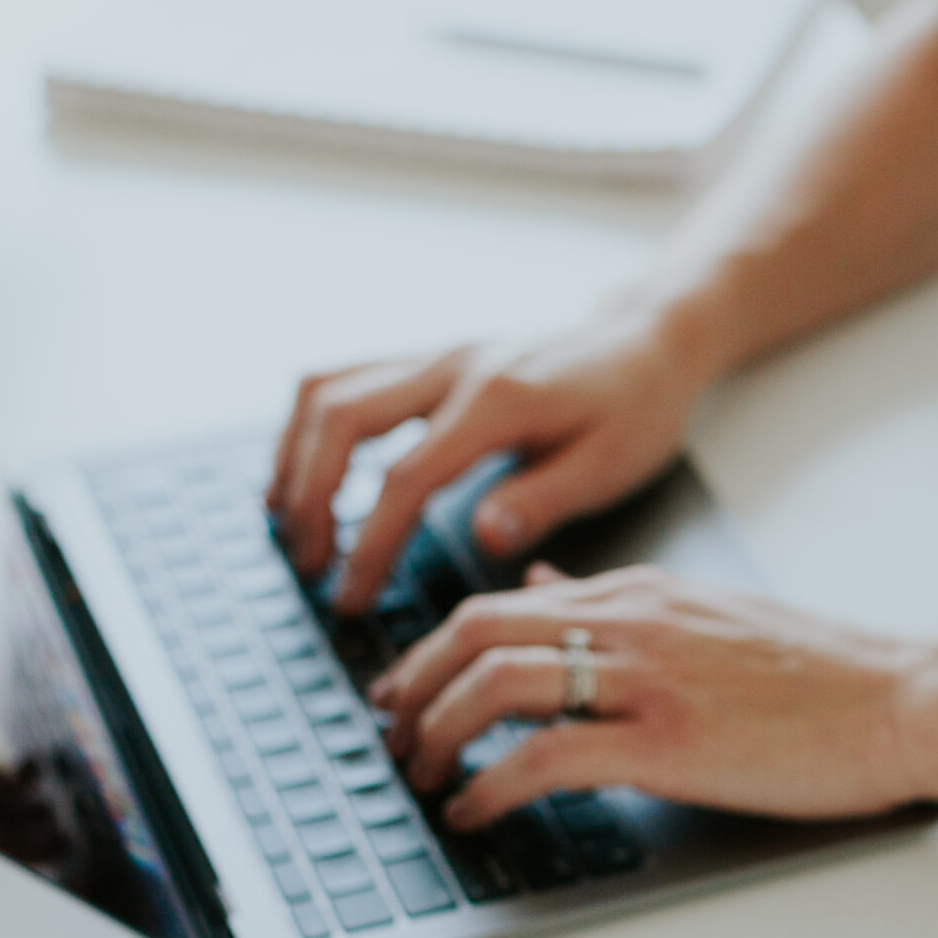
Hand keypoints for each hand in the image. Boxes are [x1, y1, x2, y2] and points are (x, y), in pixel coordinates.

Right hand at [268, 297, 712, 616]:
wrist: (648, 340)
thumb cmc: (638, 408)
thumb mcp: (611, 465)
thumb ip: (542, 499)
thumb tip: (483, 538)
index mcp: (499, 399)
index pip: (405, 476)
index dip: (369, 543)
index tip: (351, 598)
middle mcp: (454, 365)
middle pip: (340, 418)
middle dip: (309, 497)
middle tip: (308, 566)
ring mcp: (436, 356)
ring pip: (327, 388)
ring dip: (294, 456)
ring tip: (288, 525)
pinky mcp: (430, 360)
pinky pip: (343, 380)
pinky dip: (310, 429)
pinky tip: (305, 475)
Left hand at [369, 565, 928, 826]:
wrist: (903, 697)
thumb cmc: (824, 673)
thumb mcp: (707, 614)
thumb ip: (619, 604)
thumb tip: (540, 589)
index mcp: (641, 592)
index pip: (501, 603)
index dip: (432, 650)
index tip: (405, 690)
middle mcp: (631, 622)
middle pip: (475, 633)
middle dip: (412, 687)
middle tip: (391, 735)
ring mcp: (647, 680)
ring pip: (496, 684)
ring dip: (438, 736)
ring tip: (422, 779)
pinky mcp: (668, 742)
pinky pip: (545, 758)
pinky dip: (490, 787)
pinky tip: (475, 814)